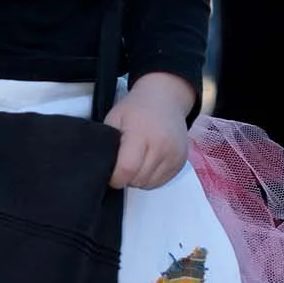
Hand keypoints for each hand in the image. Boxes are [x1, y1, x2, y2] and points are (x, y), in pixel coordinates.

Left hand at [105, 71, 193, 189]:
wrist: (166, 98)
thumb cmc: (138, 108)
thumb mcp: (114, 118)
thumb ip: (107, 144)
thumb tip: (103, 166)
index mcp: (141, 134)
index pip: (127, 169)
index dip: (115, 177)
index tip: (111, 172)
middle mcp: (161, 146)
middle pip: (138, 180)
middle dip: (126, 177)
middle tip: (123, 161)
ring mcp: (173, 155)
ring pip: (149, 184)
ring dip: (138, 178)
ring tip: (137, 159)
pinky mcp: (180, 162)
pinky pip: (161, 182)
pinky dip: (151, 177)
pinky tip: (148, 162)